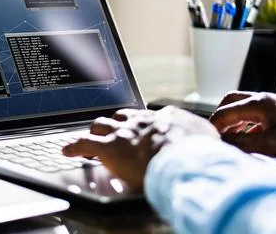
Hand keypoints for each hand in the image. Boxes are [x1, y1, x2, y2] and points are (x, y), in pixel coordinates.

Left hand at [62, 106, 218, 189]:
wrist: (185, 159)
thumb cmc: (200, 152)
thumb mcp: (208, 139)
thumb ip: (203, 137)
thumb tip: (208, 142)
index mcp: (162, 118)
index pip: (146, 118)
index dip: (141, 125)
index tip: (140, 131)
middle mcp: (139, 121)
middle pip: (120, 117)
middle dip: (115, 124)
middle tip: (112, 133)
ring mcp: (122, 133)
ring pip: (100, 125)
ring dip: (95, 132)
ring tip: (91, 139)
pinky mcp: (108, 148)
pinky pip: (83, 144)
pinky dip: (73, 146)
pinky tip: (67, 150)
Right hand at [210, 91, 275, 164]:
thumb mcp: (271, 144)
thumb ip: (243, 142)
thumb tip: (222, 142)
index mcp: (259, 103)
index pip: (224, 112)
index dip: (213, 126)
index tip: (207, 140)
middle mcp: (266, 99)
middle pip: (231, 102)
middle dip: (220, 118)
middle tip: (216, 134)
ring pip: (244, 107)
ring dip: (233, 120)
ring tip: (230, 138)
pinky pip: (257, 114)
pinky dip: (247, 124)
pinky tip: (250, 137)